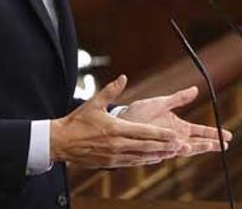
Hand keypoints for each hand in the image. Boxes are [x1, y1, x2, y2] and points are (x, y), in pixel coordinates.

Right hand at [50, 75, 182, 168]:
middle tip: (180, 146)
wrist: (61, 142)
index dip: (161, 134)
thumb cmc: (77, 122)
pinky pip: (132, 163)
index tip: (175, 135)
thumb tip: (123, 77)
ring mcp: (114, 156)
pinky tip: (152, 159)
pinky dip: (144, 161)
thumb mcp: (94, 103)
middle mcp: (117, 144)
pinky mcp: (110, 163)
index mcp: (115, 129)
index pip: (143, 132)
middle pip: (146, 146)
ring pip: (141, 157)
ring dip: (157, 155)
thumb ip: (111, 90)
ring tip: (171, 153)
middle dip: (164, 147)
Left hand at [119, 85, 232, 156]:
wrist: (121, 120)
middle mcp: (173, 138)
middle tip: (224, 145)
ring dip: (195, 147)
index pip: (200, 131)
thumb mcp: (161, 102)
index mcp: (178, 126)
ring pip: (183, 149)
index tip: (229, 136)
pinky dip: (174, 150)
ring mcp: (164, 144)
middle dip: (210, 144)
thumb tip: (195, 90)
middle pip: (196, 143)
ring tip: (206, 145)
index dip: (214, 133)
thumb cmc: (140, 112)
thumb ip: (178, 98)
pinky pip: (165, 150)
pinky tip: (182, 147)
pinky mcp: (153, 147)